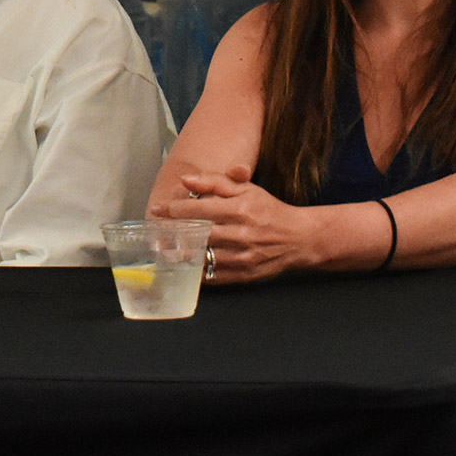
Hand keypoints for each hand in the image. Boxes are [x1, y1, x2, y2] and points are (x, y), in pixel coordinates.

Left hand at [148, 165, 303, 283]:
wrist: (299, 239)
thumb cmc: (268, 210)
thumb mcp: (246, 189)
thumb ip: (214, 181)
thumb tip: (185, 179)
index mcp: (240, 209)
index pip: (199, 209)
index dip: (174, 209)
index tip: (159, 210)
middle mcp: (241, 234)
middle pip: (197, 234)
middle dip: (173, 233)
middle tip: (156, 232)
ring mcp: (243, 257)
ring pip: (203, 257)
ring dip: (181, 254)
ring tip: (165, 249)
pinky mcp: (244, 276)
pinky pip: (213, 276)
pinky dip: (197, 272)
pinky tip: (185, 265)